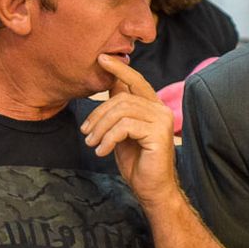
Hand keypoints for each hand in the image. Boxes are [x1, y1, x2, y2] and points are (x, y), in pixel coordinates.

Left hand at [82, 54, 177, 204]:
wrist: (151, 188)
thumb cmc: (137, 161)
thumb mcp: (122, 131)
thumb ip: (119, 109)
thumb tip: (110, 84)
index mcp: (153, 107)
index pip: (136, 80)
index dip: (119, 68)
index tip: (101, 59)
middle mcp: (161, 110)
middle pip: (122, 98)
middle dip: (98, 114)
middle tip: (86, 133)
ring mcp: (162, 120)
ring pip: (121, 111)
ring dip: (100, 128)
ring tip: (92, 143)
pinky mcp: (158, 133)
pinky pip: (125, 127)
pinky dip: (108, 139)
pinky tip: (102, 151)